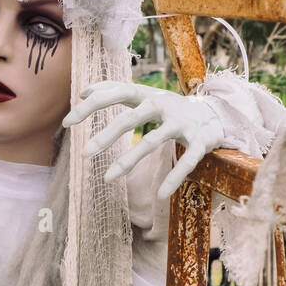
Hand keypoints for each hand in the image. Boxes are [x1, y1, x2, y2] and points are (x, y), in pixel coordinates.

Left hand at [62, 81, 225, 200]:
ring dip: (129, 160)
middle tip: (83, 153)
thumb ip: (116, 92)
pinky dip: (174, 178)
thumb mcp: (146, 97)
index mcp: (149, 95)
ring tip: (107, 178)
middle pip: (132, 117)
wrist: (219, 115)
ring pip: (154, 141)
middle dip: (107, 135)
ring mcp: (183, 123)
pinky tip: (161, 195)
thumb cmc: (172, 109)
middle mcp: (165, 105)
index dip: (91, 105)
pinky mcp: (202, 141)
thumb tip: (83, 91)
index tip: (67, 123)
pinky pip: (187, 161)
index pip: (116, 93)